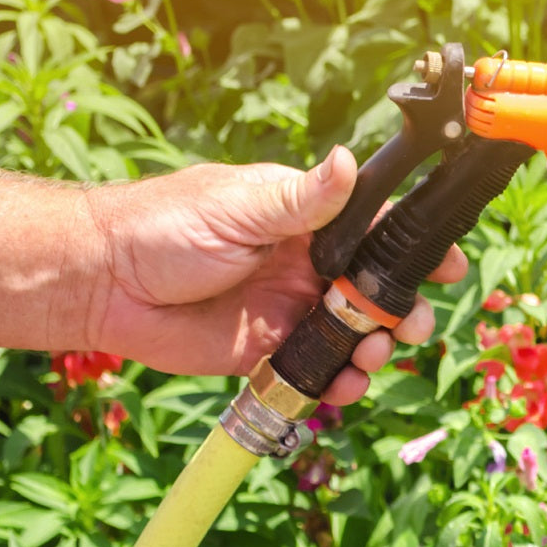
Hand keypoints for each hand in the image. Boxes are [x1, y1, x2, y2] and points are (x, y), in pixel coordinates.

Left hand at [83, 146, 465, 404]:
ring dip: (375, 348)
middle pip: (374, 290)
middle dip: (403, 309)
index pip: (374, 228)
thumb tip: (350, 160)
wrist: (99, 284)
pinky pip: (315, 371)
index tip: (447, 266)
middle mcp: (304, 264)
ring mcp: (288, 310)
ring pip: (353, 335)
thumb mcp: (238, 207)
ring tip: (372, 357)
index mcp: (303, 219)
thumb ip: (301, 199)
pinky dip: (337, 382)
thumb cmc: (161, 227)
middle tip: (409, 326)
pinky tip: (344, 386)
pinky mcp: (265, 353)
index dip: (413, 247)